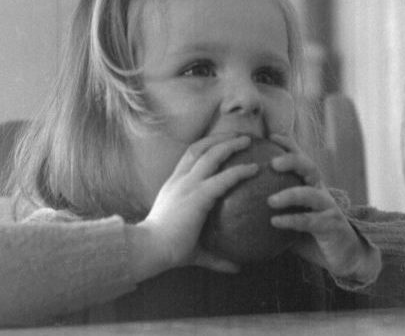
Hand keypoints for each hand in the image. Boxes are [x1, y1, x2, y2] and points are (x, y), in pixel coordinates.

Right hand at [134, 134, 257, 276]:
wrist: (149, 250)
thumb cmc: (167, 251)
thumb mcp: (195, 250)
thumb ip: (216, 256)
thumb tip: (237, 268)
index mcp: (174, 186)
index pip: (189, 157)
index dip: (206, 146)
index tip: (222, 143)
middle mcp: (180, 180)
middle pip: (200, 147)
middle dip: (220, 137)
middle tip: (240, 136)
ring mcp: (188, 185)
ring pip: (212, 154)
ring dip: (230, 144)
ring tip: (249, 140)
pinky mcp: (198, 195)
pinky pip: (224, 178)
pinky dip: (240, 170)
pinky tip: (255, 169)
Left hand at [266, 134, 380, 282]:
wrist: (344, 256)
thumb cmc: (312, 237)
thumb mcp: (292, 219)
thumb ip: (273, 210)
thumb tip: (238, 206)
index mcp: (311, 186)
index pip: (301, 160)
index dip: (289, 145)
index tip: (271, 137)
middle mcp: (321, 192)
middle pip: (310, 168)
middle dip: (293, 160)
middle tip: (273, 163)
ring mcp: (329, 208)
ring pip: (311, 194)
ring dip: (291, 194)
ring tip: (270, 200)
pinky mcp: (332, 226)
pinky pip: (310, 221)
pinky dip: (292, 220)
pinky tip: (275, 222)